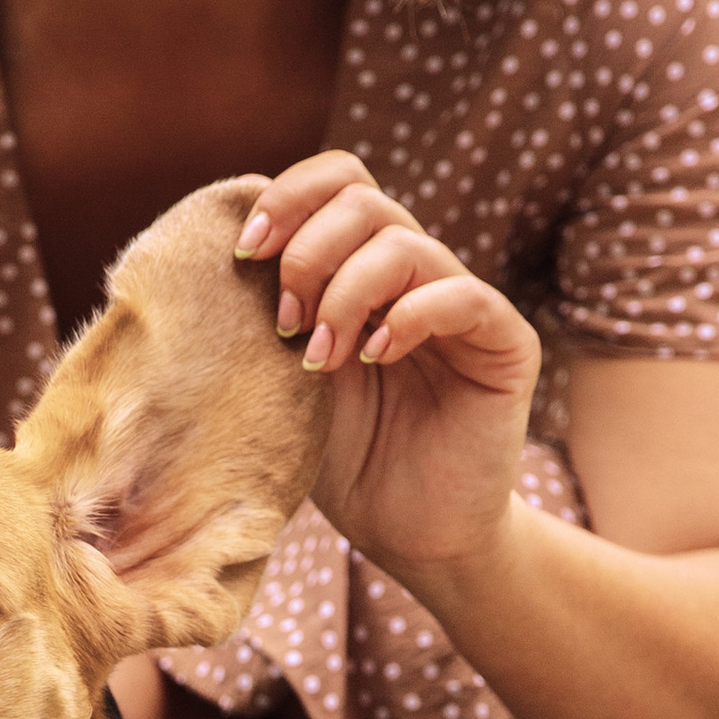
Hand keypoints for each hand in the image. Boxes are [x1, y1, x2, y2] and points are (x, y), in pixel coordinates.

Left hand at [237, 151, 541, 581]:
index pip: (338, 182)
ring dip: (345, 294)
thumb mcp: (285, 378)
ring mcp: (462, 304)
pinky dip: (407, 318)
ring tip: (322, 359)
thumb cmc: (344, 462)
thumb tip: (213, 240)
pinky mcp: (506, 343)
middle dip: (308, 253)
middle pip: (363, 199)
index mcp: (363, 268)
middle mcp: (415, 274)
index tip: (245, 252)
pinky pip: (460, 296)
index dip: (288, 197)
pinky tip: (374, 359)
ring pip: (404, 243)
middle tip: (287, 325)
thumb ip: (267, 312)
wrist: (411, 536)